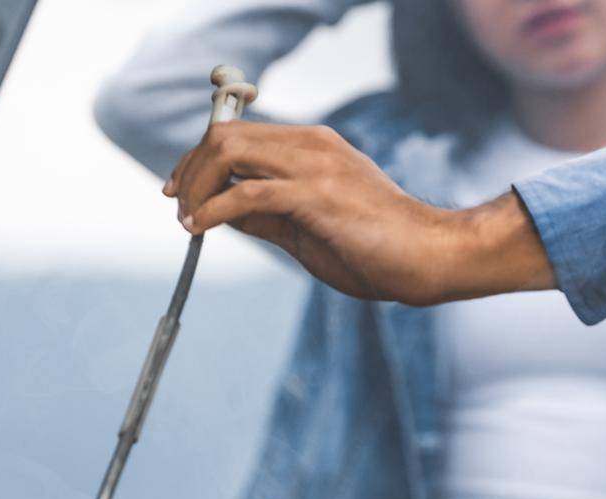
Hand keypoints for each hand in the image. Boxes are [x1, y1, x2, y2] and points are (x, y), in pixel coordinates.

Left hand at [165, 122, 554, 304]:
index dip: (199, 158)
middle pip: (225, 135)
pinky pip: (246, 193)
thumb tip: (224, 214)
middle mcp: (311, 145)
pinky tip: (202, 228)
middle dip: (189, 169)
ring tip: (188, 220)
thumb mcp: (309, 229)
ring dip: (196, 187)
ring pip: (229, 152)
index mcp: (312, 146)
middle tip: (177, 205)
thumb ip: (268, 216)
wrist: (428, 258)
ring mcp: (314, 166)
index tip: (181, 189)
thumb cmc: (378, 249)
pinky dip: (213, 210)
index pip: (238, 133)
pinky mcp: (316, 196)